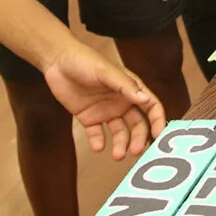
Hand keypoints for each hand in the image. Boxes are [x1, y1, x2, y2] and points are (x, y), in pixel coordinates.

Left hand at [42, 43, 165, 160]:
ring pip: (119, 133)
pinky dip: (99, 142)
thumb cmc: (84, 60)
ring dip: (121, 144)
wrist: (57, 61)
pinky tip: (98, 146)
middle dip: (138, 138)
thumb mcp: (105, 71)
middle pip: (137, 124)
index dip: (157, 120)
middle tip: (135, 151)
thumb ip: (125, 86)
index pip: (151, 106)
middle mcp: (121, 102)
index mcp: (130, 88)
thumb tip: (145, 100)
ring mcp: (106, 111)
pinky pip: (97, 134)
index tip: (159, 135)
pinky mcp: (89, 118)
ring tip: (118, 155)